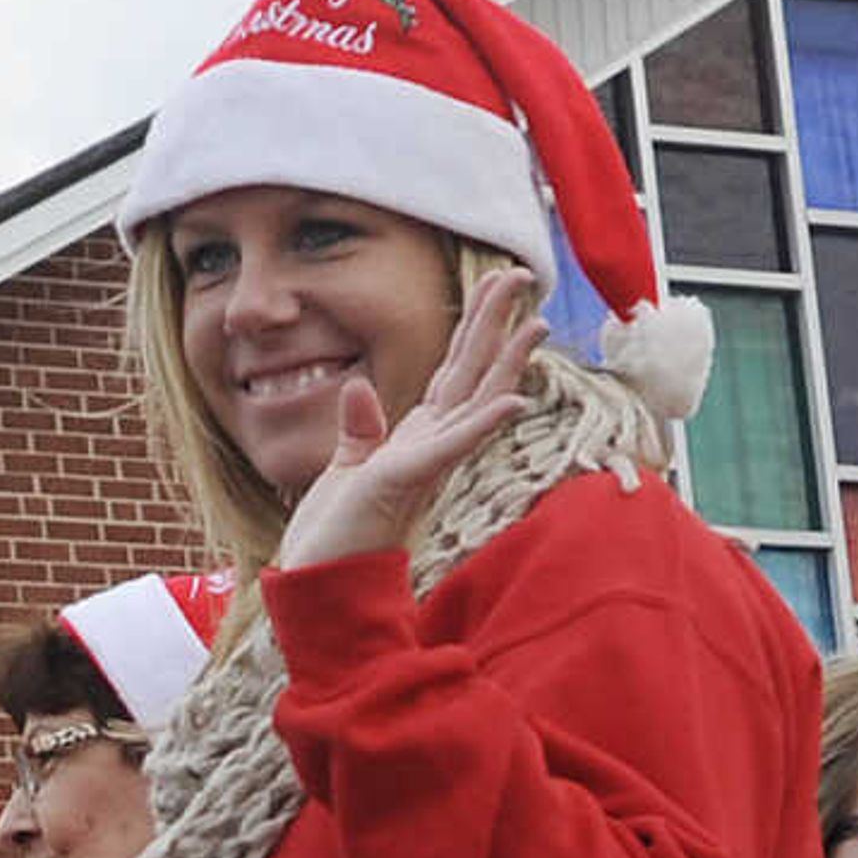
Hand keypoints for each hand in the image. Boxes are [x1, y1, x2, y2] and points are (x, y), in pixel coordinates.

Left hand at [272, 266, 543, 571]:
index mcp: (420, 436)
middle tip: (523, 275)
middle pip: (474, 371)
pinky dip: (484, 423)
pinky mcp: (410, 478)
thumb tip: (359, 386)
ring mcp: (427, 461)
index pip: (456, 370)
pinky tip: (514, 400)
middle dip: (498, 322)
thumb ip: (360, 427)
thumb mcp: (346, 466)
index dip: (476, 325)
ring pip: (476, 400)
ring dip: (508, 363)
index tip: (494, 284)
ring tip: (537, 324)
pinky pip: (455, 445)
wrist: (319, 583)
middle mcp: (433, 444)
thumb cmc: (337, 532)